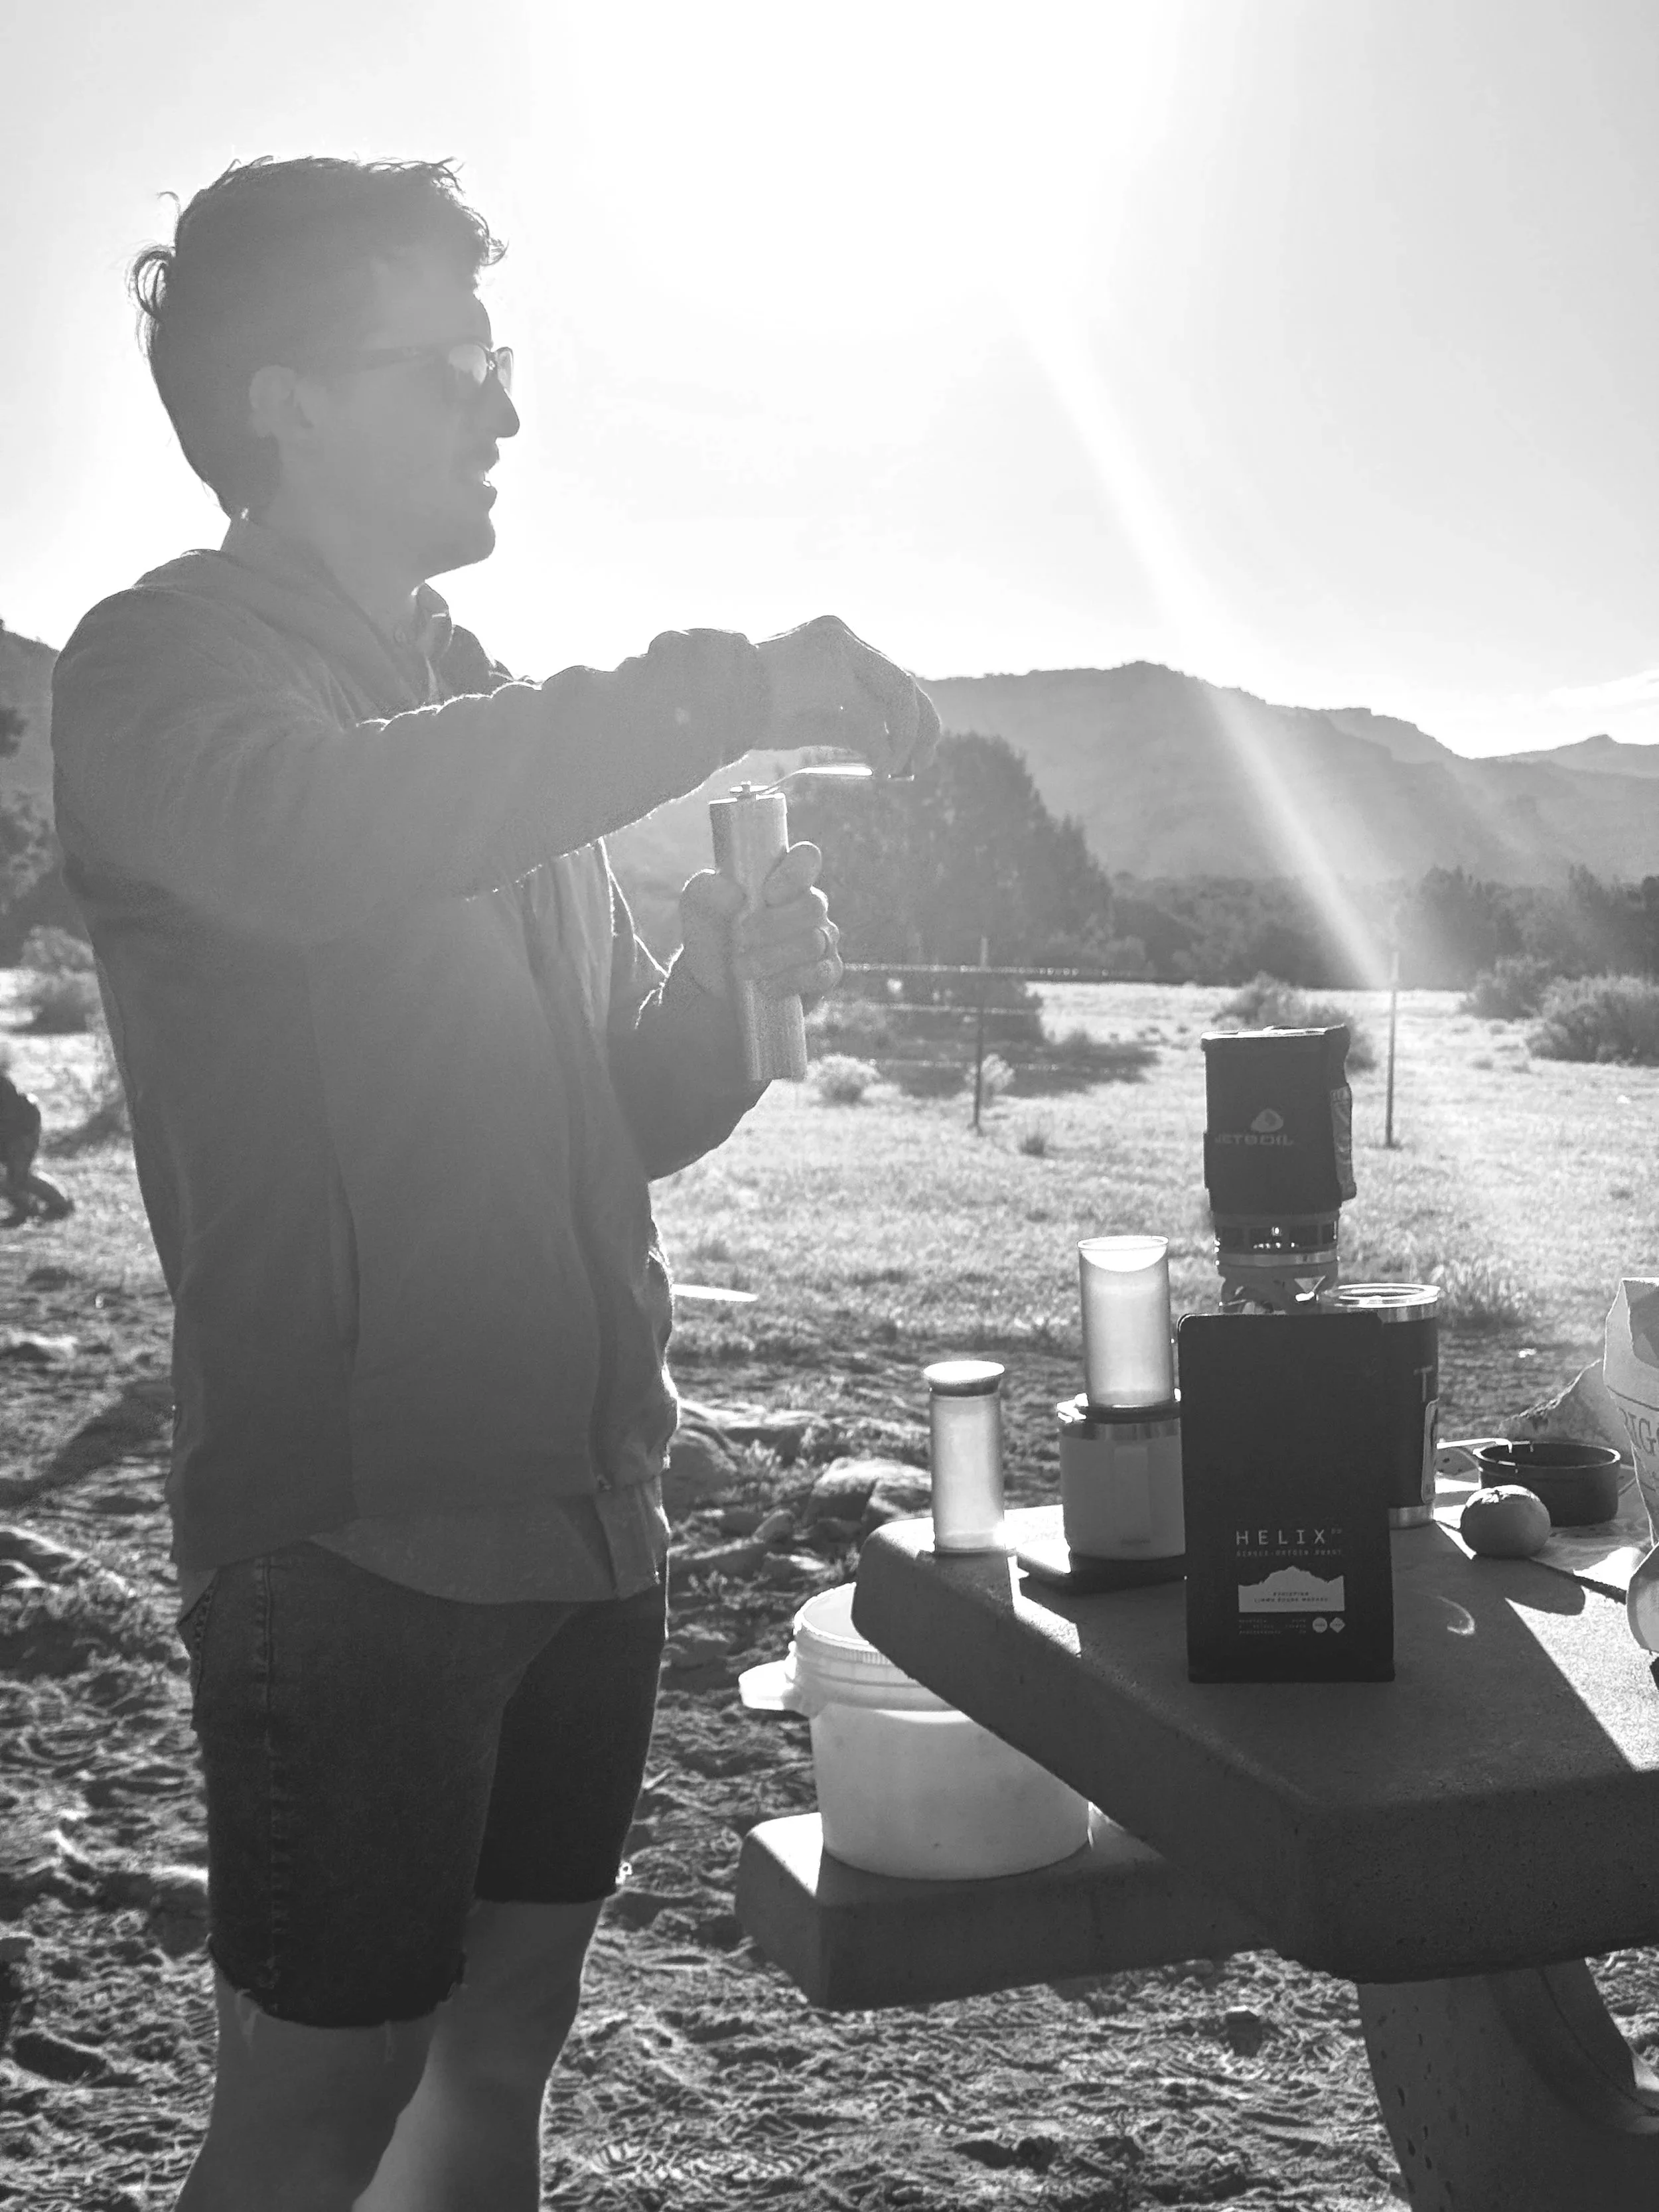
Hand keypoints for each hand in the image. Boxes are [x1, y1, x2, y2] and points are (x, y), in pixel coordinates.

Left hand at [679, 842, 842, 1010]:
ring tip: (742, 967)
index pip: (807, 859)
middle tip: (741, 937)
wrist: (714, 980)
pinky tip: (765, 986)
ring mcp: (822, 939)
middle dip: (773, 925)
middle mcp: (810, 906)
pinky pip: (821, 974)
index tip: (767, 894)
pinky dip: (788, 981)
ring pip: (814, 942)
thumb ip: (708, 891)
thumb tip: (735, 895)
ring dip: (773, 957)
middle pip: (813, 906)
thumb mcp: (697, 905)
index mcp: (785, 878)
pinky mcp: (824, 973)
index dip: (794, 874)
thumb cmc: (714, 930)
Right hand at [758, 616, 940, 779]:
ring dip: (905, 737)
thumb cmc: (752, 711)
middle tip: (922, 763)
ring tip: (897, 769)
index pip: (888, 675)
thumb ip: (849, 724)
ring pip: (897, 692)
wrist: (713, 701)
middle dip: (920, 726)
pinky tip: (878, 768)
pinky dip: (883, 745)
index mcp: (836, 643)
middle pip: (902, 680)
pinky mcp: (831, 668)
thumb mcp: (812, 718)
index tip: (912, 751)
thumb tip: (884, 749)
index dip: (909, 715)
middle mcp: (841, 637)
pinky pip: (872, 713)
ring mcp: (838, 647)